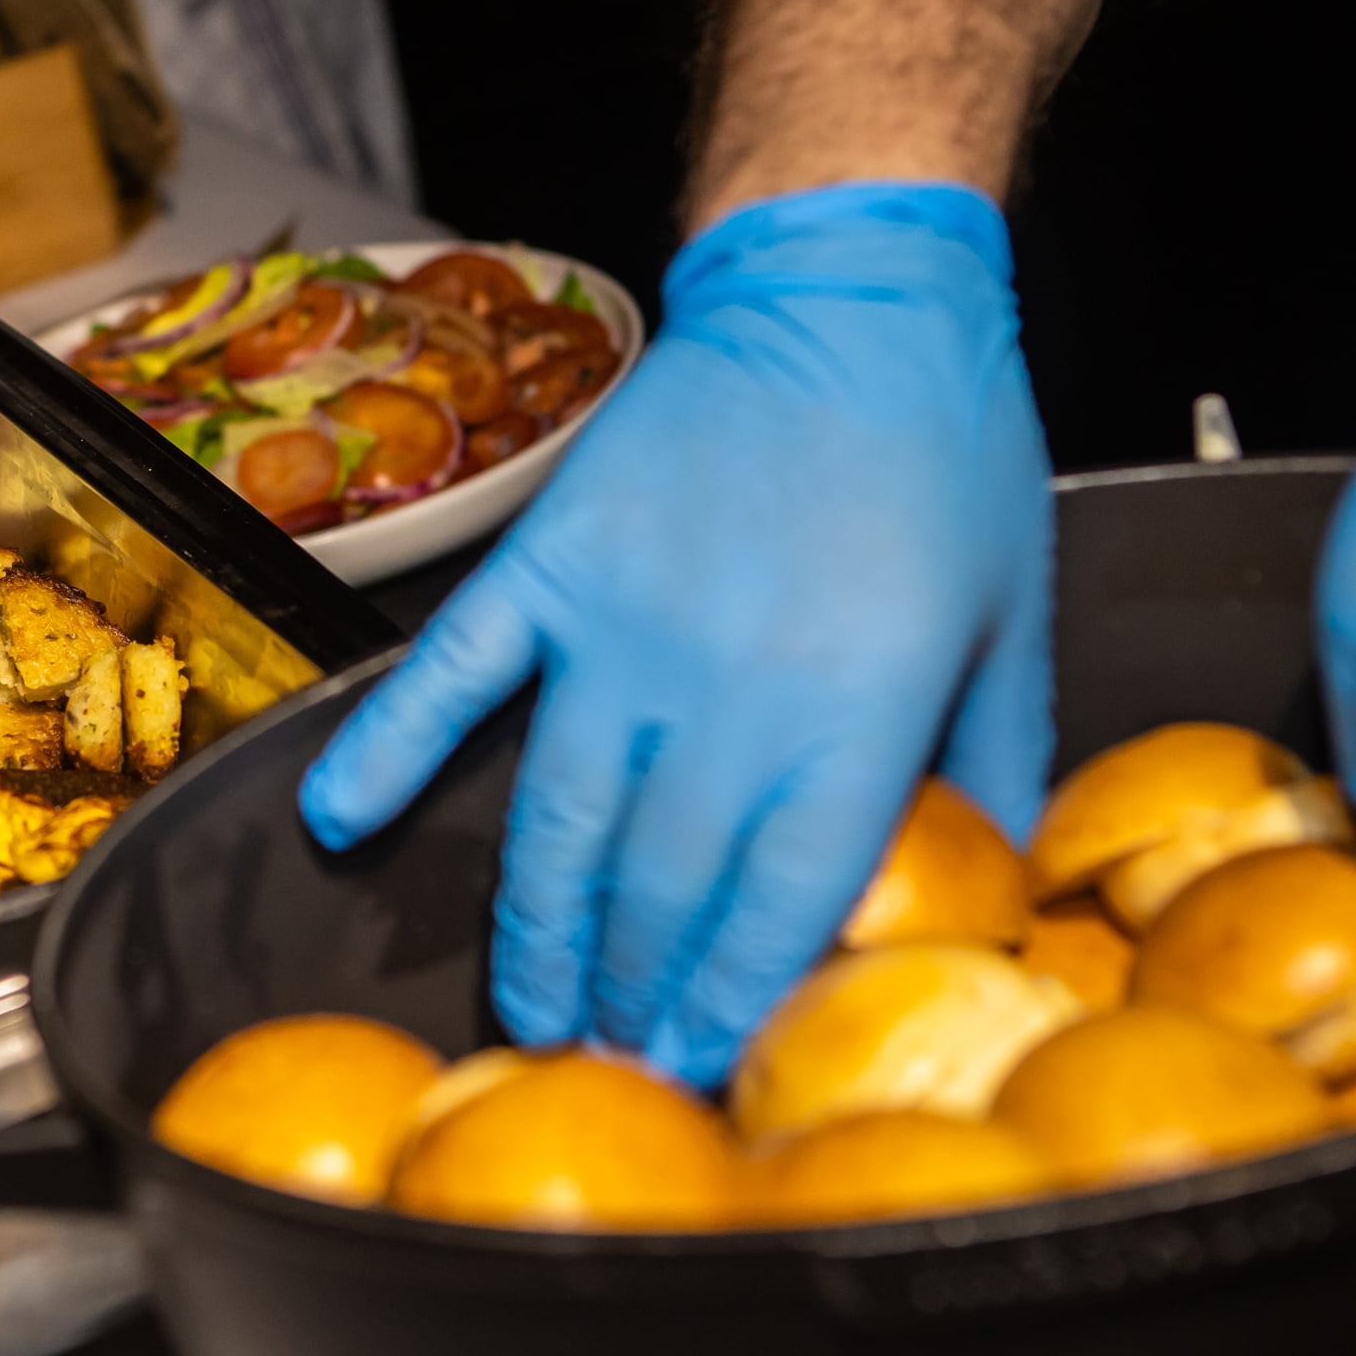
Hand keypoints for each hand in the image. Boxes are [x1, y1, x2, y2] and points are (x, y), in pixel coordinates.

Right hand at [299, 184, 1054, 1086]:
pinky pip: (451, 675)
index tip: (703, 1068)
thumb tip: (980, 882)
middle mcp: (728, 681)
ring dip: (537, 932)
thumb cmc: (946, 443)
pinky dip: (388, 750)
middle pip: (657, 886)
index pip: (779, 904)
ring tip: (533, 1011)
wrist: (847, 286)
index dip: (733, 1003)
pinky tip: (344, 820)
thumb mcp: (1012, 621)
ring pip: (556, 820)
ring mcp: (622, 622)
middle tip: (616, 1065)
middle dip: (634, 997)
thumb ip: (987, 765)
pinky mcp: (550, 562)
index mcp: (854, 704)